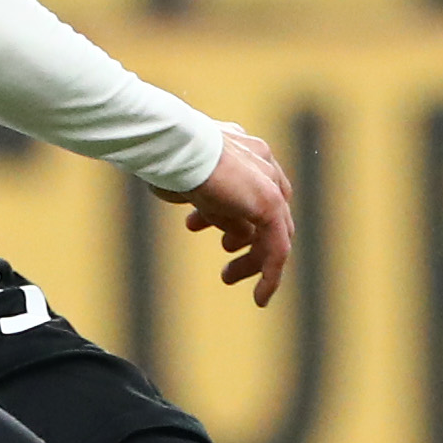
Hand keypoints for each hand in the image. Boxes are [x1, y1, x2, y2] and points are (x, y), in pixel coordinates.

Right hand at [164, 124, 295, 307]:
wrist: (170, 144)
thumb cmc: (164, 158)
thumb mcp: (191, 186)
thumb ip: (213, 205)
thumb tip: (230, 233)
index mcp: (245, 152)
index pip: (254, 195)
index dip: (240, 221)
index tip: (222, 241)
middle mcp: (263, 163)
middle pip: (268, 215)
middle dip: (247, 242)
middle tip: (225, 259)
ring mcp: (269, 183)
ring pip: (274, 234)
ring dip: (253, 261)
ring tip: (227, 277)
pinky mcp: (269, 203)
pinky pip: (278, 248)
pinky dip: (270, 275)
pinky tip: (259, 298)